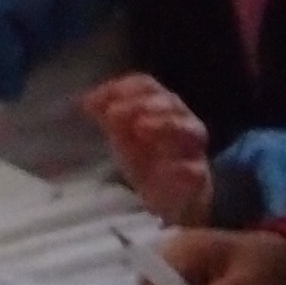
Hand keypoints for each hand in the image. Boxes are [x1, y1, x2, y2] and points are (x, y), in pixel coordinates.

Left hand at [82, 74, 213, 226]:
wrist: (172, 198)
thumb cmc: (146, 160)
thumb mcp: (121, 134)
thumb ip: (109, 117)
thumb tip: (87, 101)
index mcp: (161, 107)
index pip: (146, 85)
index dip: (121, 88)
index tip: (92, 101)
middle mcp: (182, 122)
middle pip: (170, 102)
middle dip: (141, 104)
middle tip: (113, 114)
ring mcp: (192, 150)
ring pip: (190, 130)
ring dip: (165, 125)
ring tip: (141, 128)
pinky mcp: (198, 179)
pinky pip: (195, 170)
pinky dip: (183, 168)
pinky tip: (168, 167)